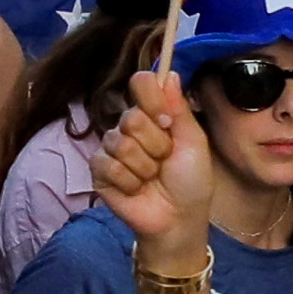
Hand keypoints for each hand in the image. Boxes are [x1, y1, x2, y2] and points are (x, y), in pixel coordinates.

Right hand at [89, 81, 215, 249]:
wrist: (177, 220)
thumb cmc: (190, 182)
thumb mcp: (194, 142)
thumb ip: (180, 108)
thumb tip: (171, 73)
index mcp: (154, 115)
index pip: (141, 83)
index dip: (152, 99)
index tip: (167, 121)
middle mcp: (130, 128)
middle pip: (132, 117)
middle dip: (155, 144)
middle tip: (165, 160)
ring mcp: (112, 150)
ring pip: (119, 143)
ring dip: (143, 166)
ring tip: (151, 178)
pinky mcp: (99, 172)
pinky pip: (107, 165)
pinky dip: (128, 181)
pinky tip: (136, 190)